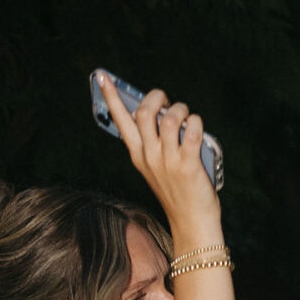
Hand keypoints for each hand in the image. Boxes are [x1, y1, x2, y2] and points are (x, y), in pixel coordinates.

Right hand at [97, 72, 222, 246]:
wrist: (191, 222)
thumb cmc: (177, 191)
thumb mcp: (156, 167)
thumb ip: (154, 142)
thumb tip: (162, 112)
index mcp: (138, 155)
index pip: (120, 121)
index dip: (111, 97)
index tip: (102, 76)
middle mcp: (149, 156)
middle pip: (144, 113)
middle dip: (157, 98)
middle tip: (168, 102)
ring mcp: (168, 161)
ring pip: (170, 119)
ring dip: (181, 110)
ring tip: (187, 116)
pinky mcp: (188, 166)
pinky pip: (192, 132)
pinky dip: (196, 122)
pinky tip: (197, 126)